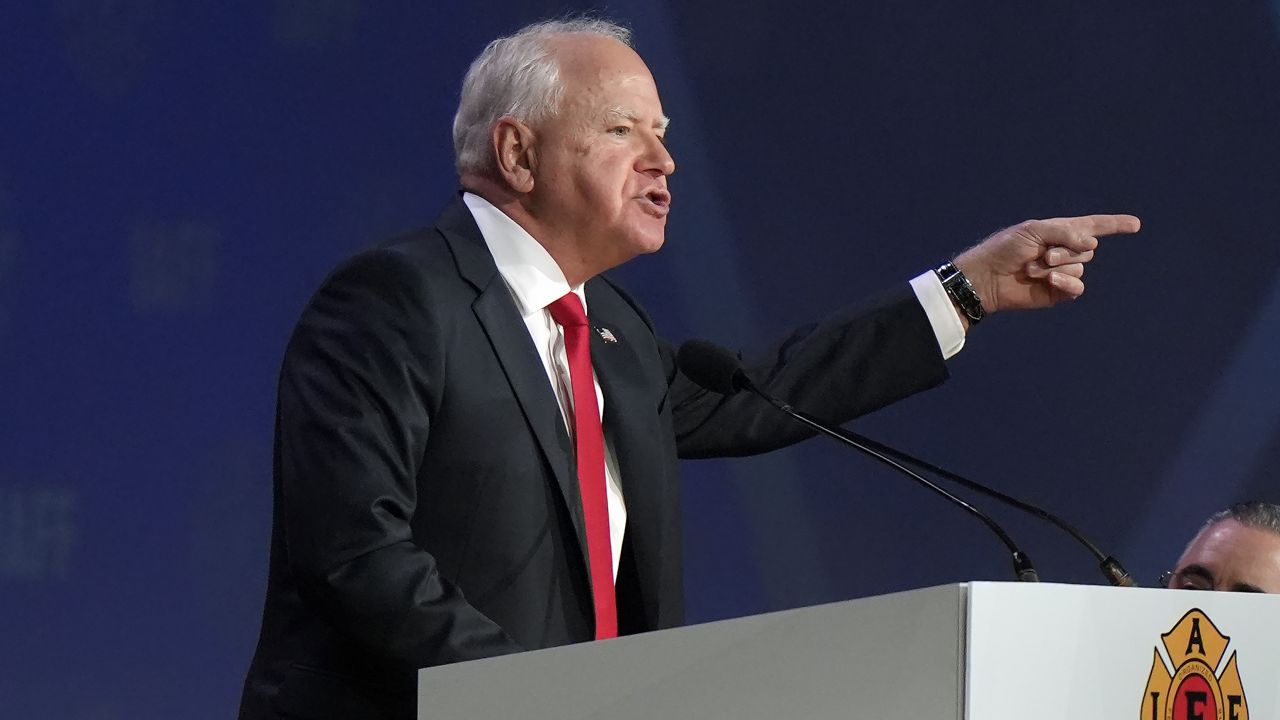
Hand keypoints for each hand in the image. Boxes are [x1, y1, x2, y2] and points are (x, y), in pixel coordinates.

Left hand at [953, 214, 1140, 314]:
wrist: (988, 276)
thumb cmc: (1005, 248)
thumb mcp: (1035, 230)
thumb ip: (1066, 232)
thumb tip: (1092, 243)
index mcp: (1059, 232)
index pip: (1092, 226)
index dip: (1114, 225)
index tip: (1135, 224)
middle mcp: (1064, 251)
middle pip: (1088, 247)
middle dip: (1066, 249)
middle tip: (1041, 254)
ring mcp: (1062, 272)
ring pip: (1081, 266)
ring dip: (1057, 266)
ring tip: (1032, 268)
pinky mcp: (1058, 291)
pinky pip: (1077, 286)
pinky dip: (1066, 281)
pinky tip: (1049, 280)